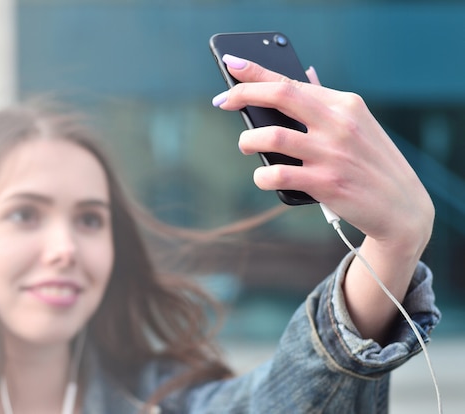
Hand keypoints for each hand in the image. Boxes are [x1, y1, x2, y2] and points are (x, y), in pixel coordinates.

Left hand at [213, 55, 432, 254]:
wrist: (401, 208)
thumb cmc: (371, 164)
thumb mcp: (357, 125)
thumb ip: (327, 104)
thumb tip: (304, 76)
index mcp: (344, 104)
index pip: (291, 80)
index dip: (255, 71)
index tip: (230, 64)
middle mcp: (339, 123)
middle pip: (280, 95)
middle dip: (243, 94)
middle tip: (223, 101)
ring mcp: (332, 153)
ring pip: (272, 136)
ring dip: (248, 140)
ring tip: (246, 145)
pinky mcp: (326, 183)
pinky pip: (278, 174)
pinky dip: (262, 176)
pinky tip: (263, 177)